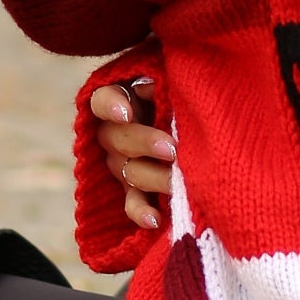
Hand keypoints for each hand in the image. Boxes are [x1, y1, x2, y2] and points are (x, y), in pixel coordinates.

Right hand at [91, 77, 175, 231]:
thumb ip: (159, 82)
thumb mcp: (172, 80)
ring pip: (129, 171)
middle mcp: (114, 134)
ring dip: (153, 176)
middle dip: (144, 143)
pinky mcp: (135, 190)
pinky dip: (142, 212)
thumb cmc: (184, 95)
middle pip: (116, 138)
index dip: (111, 106)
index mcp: (120, 101)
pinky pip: (133, 204)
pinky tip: (155, 219)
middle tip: (171, 149)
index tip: (126, 113)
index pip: (102, 100)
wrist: (198, 126)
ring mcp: (122, 164)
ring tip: (177, 180)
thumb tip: (149, 87)